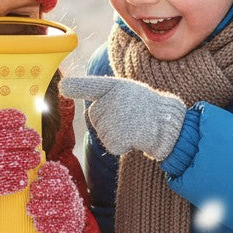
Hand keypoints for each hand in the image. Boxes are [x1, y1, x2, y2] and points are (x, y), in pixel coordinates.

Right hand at [0, 109, 40, 216]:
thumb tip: (18, 123)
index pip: (2, 119)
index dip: (16, 118)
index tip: (22, 120)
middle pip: (16, 138)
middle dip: (30, 138)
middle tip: (35, 139)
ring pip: (21, 159)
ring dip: (32, 158)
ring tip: (33, 157)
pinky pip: (16, 180)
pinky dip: (22, 178)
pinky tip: (22, 175)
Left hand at [26, 161, 84, 232]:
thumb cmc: (42, 208)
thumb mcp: (40, 194)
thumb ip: (28, 186)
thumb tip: (6, 177)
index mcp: (62, 184)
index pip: (59, 172)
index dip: (51, 170)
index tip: (39, 173)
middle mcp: (70, 197)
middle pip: (63, 187)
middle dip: (48, 187)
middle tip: (33, 190)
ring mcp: (72, 213)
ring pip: (63, 207)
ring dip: (45, 207)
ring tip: (30, 209)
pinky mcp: (69, 230)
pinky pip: (61, 227)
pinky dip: (48, 225)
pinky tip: (37, 224)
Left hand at [60, 75, 186, 160]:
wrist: (170, 124)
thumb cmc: (148, 108)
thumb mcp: (128, 93)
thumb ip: (106, 94)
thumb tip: (72, 91)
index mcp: (116, 86)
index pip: (91, 86)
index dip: (76, 86)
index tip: (63, 86)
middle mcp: (113, 100)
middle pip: (95, 116)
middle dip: (109, 121)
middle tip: (130, 117)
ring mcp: (115, 119)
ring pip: (102, 132)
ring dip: (117, 134)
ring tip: (135, 125)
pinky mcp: (117, 136)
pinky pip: (111, 145)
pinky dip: (122, 146)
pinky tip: (136, 137)